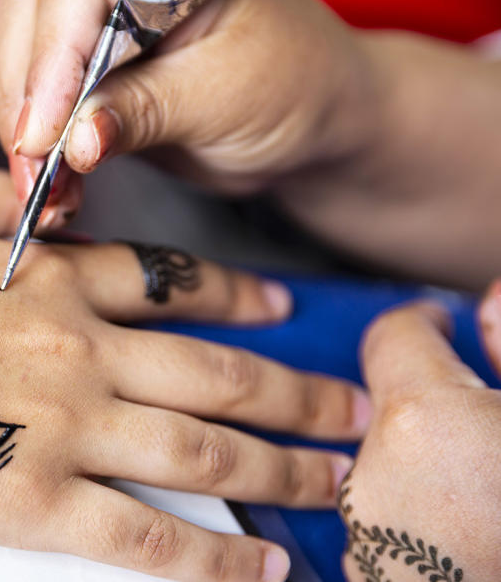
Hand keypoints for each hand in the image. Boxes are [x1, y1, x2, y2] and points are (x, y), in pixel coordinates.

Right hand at [0, 0, 377, 225]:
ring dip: (24, 132)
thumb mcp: (225, 97)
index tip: (42, 134)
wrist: (310, 126)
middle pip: (32, 19)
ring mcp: (101, 23)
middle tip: (35, 172)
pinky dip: (38, 149)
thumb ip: (146, 110)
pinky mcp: (90, 72)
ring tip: (45, 193)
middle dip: (26, 102)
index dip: (53, 61)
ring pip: (21, 61)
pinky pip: (39, 102)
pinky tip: (53, 188)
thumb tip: (75, 139)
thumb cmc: (295, 88)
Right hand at [0, 170, 369, 581]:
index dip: (240, 294)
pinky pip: (141, 534)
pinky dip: (209, 553)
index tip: (285, 309)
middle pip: (217, 366)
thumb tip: (37, 196)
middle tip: (349, 410)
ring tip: (333, 480)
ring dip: (280, 464)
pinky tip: (258, 565)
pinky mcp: (22, 501)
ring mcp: (57, 422)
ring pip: (202, 447)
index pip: (172, 281)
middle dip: (295, 390)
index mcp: (44, 275)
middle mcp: (73, 345)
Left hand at [338, 301, 500, 580]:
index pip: (394, 334)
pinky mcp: (369, 573)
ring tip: (488, 491)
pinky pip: (390, 518)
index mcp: (424, 419)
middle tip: (491, 427)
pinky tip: (473, 530)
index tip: (443, 324)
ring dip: (432, 461)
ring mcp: (368, 531)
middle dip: (438, 402)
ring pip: (390, 463)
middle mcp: (376, 470)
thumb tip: (493, 303)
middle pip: (391, 404)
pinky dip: (425, 511)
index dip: (424, 322)